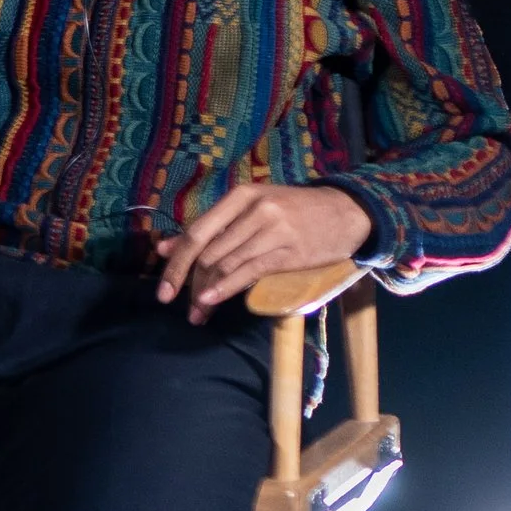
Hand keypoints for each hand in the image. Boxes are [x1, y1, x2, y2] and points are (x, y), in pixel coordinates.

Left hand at [155, 183, 372, 324]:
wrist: (347, 212)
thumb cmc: (294, 210)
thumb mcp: (251, 209)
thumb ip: (210, 227)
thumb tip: (164, 248)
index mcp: (240, 197)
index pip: (196, 232)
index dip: (175, 263)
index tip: (163, 289)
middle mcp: (253, 210)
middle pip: (208, 252)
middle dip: (188, 283)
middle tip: (179, 306)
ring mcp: (272, 230)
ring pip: (226, 264)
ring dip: (206, 293)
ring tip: (198, 314)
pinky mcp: (289, 252)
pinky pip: (249, 272)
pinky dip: (226, 288)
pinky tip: (212, 300)